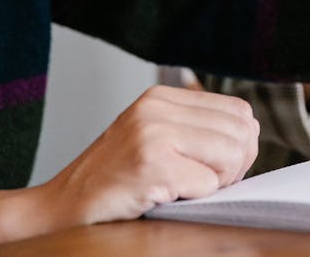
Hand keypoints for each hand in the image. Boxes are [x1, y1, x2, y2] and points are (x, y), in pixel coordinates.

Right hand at [0, 86, 258, 251]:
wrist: (58, 211)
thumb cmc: (112, 184)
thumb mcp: (155, 140)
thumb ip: (197, 132)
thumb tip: (251, 138)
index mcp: (162, 97)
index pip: (240, 112)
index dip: (238, 146)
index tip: (213, 168)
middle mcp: (156, 107)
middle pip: (242, 132)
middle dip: (234, 167)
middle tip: (200, 184)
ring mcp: (152, 133)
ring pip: (231, 156)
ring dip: (216, 184)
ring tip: (182, 190)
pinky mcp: (150, 164)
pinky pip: (207, 184)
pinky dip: (194, 201)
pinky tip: (163, 198)